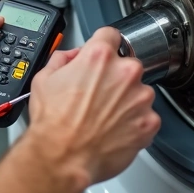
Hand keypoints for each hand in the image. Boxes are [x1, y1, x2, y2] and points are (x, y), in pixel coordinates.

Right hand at [20, 26, 160, 188]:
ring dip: (127, 101)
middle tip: (98, 96)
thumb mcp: (44, 78)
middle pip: (127, 65)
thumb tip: (72, 56)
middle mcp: (124, 73)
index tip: (104, 55)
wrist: (62, 157)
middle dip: (115, 78)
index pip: (111, 35)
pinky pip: (147, 116)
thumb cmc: (53, 123)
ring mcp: (140, 97)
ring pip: (139, 92)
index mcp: (100, 57)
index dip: (104, 45)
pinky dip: (135, 122)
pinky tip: (115, 130)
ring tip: (105, 117)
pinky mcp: (149, 122)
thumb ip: (62, 58)